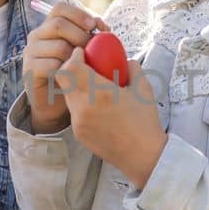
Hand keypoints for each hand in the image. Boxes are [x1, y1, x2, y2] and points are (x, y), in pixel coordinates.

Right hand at [23, 1, 103, 133]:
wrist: (57, 102)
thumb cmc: (74, 73)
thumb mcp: (85, 52)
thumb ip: (92, 37)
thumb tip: (102, 26)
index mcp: (49, 26)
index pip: (60, 8)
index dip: (78, 14)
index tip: (94, 25)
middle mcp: (37, 36)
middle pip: (58, 25)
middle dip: (81, 36)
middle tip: (94, 50)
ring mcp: (31, 53)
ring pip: (58, 46)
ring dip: (76, 56)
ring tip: (85, 67)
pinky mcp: (30, 70)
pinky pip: (52, 66)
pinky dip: (67, 71)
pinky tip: (74, 77)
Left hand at [63, 50, 167, 189]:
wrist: (143, 156)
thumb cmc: (145, 122)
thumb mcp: (143, 88)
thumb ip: (131, 68)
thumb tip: (124, 60)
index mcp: (100, 93)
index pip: (70, 67)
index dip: (74, 56)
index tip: (83, 53)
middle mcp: (84, 107)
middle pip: (63, 80)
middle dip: (72, 69)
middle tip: (85, 66)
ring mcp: (78, 122)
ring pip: (68, 96)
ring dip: (76, 87)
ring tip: (94, 88)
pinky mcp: (78, 133)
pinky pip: (74, 111)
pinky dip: (81, 103)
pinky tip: (97, 107)